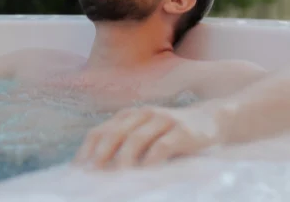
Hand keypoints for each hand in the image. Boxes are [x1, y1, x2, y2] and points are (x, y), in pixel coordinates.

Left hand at [73, 105, 221, 169]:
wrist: (211, 118)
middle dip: (100, 155)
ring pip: (135, 139)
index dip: (86, 150)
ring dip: (122, 159)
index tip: (77, 169)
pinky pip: (162, 146)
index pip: (99, 131)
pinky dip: (151, 160)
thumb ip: (126, 144)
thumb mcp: (146, 133)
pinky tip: (145, 172)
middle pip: (114, 134)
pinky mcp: (181, 131)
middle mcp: (142, 114)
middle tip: (91, 174)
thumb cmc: (172, 132)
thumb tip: (100, 169)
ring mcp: (162, 120)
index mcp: (128, 116)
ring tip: (115, 177)